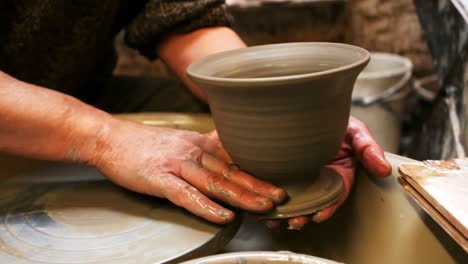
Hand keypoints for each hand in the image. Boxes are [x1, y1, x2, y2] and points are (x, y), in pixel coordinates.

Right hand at [89, 118, 286, 223]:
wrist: (110, 138)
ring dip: (241, 195)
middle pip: (230, 171)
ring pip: (215, 182)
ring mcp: (176, 165)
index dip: (257, 172)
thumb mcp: (181, 139)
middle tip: (281, 196)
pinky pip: (186, 195)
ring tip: (263, 206)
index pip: (234, 159)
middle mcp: (192, 152)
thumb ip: (206, 144)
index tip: (278, 181)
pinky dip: (206, 206)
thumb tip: (228, 145)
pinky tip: (223, 215)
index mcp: (199, 144)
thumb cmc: (145, 143)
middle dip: (258, 185)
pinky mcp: (159, 179)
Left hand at [263, 116, 391, 229]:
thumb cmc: (338, 122)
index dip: (327, 208)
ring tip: (272, 219)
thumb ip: (369, 149)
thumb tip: (385, 169)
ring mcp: (300, 177)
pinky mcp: (282, 171)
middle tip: (292, 222)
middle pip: (310, 203)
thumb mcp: (356, 132)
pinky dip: (268, 196)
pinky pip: (275, 185)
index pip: (334, 197)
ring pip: (292, 199)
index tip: (318, 216)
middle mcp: (319, 180)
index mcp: (339, 176)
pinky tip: (259, 205)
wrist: (313, 110)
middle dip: (302, 215)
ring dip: (283, 212)